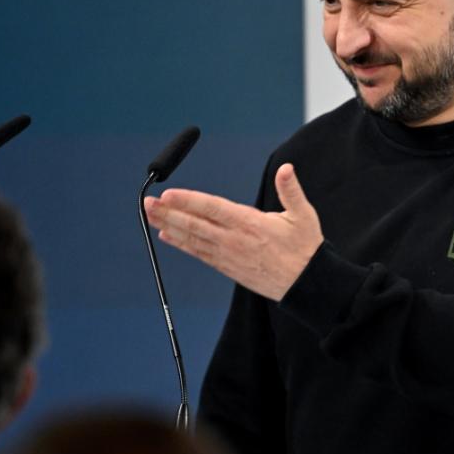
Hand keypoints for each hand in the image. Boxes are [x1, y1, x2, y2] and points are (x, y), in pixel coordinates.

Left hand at [144, 163, 322, 301]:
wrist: (306, 285)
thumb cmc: (305, 248)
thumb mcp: (303, 216)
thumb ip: (291, 190)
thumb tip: (286, 168)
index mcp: (250, 223)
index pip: (213, 209)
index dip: (189, 201)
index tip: (169, 195)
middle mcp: (234, 239)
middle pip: (195, 224)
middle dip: (169, 212)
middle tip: (147, 203)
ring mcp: (228, 255)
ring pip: (193, 238)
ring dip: (169, 226)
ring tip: (150, 215)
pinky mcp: (227, 267)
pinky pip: (199, 253)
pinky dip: (182, 244)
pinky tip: (167, 235)